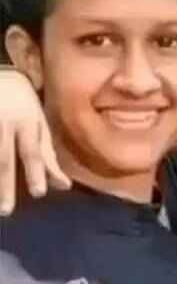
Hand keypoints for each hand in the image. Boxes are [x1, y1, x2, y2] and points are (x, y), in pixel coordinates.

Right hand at [0, 65, 69, 214]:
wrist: (0, 72)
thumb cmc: (23, 104)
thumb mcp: (38, 125)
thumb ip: (47, 155)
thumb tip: (63, 186)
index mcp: (26, 123)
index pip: (31, 152)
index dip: (35, 172)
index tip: (38, 193)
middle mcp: (3, 122)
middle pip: (3, 159)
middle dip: (4, 186)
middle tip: (6, 211)